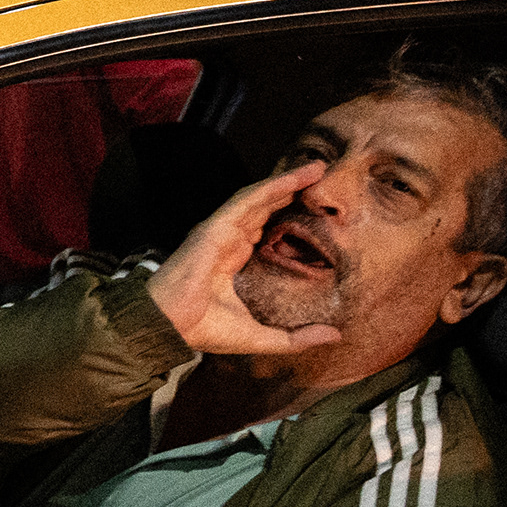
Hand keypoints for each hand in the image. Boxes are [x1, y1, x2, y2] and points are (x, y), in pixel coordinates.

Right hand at [149, 162, 344, 355]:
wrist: (170, 327)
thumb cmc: (205, 331)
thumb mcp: (262, 336)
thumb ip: (296, 338)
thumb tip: (336, 336)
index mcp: (233, 259)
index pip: (264, 228)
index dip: (287, 214)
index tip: (316, 206)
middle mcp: (227, 240)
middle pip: (264, 207)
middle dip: (292, 190)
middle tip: (323, 176)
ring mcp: (220, 231)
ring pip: (258, 198)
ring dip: (287, 181)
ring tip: (316, 168)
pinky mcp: (215, 227)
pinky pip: (246, 201)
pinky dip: (271, 187)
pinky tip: (294, 178)